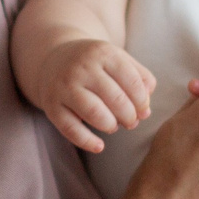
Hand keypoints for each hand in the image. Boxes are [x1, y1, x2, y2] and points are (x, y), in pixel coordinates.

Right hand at [35, 38, 156, 152]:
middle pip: (115, 98)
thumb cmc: (94, 65)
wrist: (53, 59)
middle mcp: (82, 67)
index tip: (143, 111)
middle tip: (131, 122)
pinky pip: (70, 128)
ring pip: (94, 112)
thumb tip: (146, 111)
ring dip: (111, 126)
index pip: (132, 81)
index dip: (142, 101)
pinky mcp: (52, 105)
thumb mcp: (117, 59)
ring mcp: (64, 86)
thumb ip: (140, 79)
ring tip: (113, 126)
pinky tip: (99, 146)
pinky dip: (87, 141)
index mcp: (103, 53)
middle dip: (129, 116)